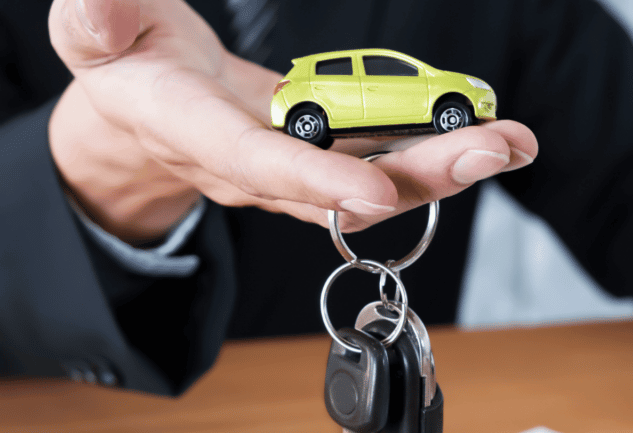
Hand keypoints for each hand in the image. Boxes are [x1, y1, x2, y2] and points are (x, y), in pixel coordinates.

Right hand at [48, 0, 535, 242]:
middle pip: (344, 182)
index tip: (375, 189)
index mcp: (198, 134)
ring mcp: (299, 168)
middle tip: (494, 150)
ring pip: (376, 178)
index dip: (317, 178)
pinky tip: (486, 136)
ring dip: (448, 165)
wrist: (144, 115)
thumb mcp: (91, 32)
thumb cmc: (125, 65)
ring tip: (514, 144)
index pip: (260, 163)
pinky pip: (383, 160)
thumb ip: (96, 19)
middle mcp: (258, 167)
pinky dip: (435, 151)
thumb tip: (98, 8)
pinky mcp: (325, 156)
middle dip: (422, 172)